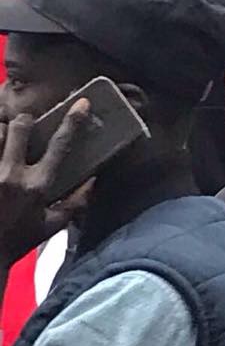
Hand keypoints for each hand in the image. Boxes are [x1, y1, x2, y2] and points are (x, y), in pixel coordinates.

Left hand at [0, 101, 93, 267]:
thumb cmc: (18, 241)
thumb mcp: (53, 226)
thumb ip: (76, 202)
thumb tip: (93, 180)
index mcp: (38, 186)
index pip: (60, 146)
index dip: (73, 122)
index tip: (82, 104)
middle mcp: (12, 175)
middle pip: (19, 127)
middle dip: (24, 121)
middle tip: (25, 125)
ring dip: (1, 131)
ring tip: (4, 139)